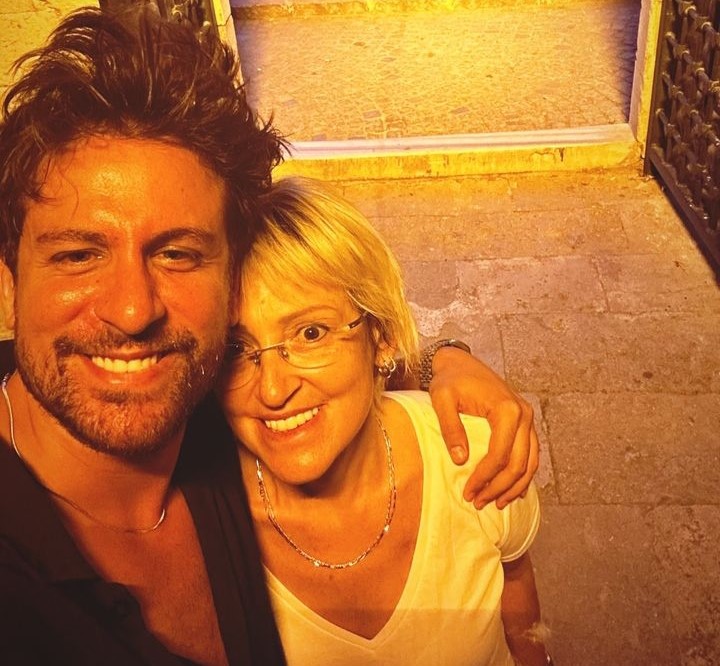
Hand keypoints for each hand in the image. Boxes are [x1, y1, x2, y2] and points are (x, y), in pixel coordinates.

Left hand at [428, 347, 538, 508]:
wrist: (461, 362)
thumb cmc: (450, 379)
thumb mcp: (442, 399)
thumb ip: (450, 427)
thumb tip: (460, 460)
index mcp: (507, 409)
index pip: (500, 455)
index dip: (484, 478)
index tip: (468, 493)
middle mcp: (524, 414)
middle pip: (519, 463)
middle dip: (499, 488)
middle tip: (478, 503)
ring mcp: (528, 418)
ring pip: (530, 462)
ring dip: (514, 486)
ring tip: (495, 503)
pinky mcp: (525, 421)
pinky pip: (531, 454)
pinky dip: (523, 474)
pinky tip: (511, 490)